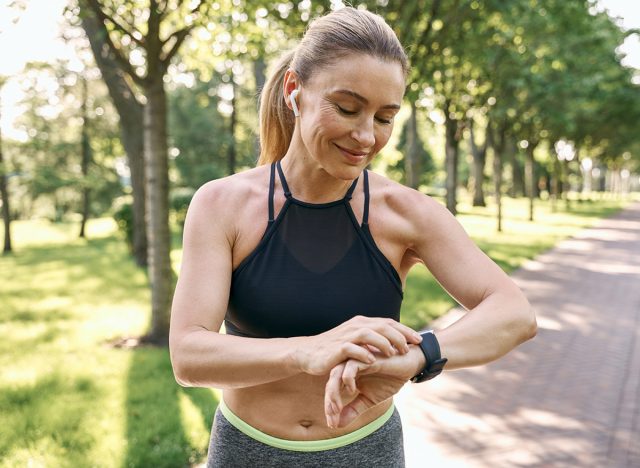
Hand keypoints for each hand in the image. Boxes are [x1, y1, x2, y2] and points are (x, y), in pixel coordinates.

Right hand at [292, 316, 421, 375]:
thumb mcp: (355, 341)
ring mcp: (346, 336)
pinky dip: (364, 353)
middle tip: (412, 346)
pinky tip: (373, 360)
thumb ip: (371, 340)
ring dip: (384, 342)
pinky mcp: (337, 348)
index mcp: (362, 323)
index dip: (405, 330)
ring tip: (395, 353)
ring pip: (369, 334)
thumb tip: (392, 344)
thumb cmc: (334, 350)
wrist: (308, 353)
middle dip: (400, 335)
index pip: (388, 323)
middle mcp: (355, 326)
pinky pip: (353, 348)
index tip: (420, 339)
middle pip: (382, 325)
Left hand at [324, 345, 424, 427]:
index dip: (330, 407)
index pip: (332, 389)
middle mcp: (349, 366)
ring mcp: (356, 360)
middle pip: (330, 382)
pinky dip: (348, 379)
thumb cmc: (388, 379)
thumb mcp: (369, 399)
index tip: (332, 424)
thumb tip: (337, 425)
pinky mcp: (366, 357)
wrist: (408, 366)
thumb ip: (354, 409)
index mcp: (348, 374)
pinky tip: (353, 390)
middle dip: (330, 401)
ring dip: (334, 392)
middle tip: (332, 417)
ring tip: (337, 408)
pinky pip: (351, 366)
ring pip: (336, 373)